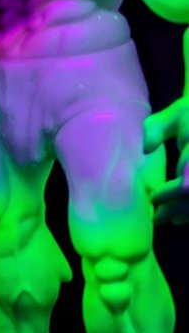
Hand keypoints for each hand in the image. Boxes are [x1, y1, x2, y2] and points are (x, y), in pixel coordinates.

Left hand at [145, 97, 188, 223]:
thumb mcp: (175, 113)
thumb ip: (156, 128)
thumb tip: (146, 149)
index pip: (186, 186)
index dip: (169, 195)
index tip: (153, 196)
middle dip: (175, 209)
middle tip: (155, 215)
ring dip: (185, 214)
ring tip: (166, 218)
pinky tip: (180, 219)